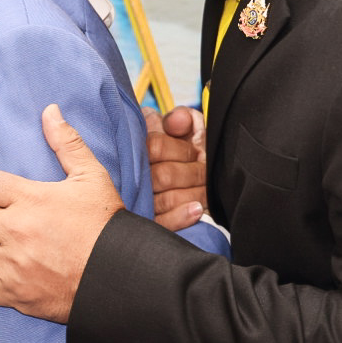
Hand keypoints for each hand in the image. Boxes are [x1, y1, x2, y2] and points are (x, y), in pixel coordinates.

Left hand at [0, 104, 123, 322]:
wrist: (120, 276)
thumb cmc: (105, 224)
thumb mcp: (92, 176)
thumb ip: (67, 142)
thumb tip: (49, 111)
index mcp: (30, 199)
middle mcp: (15, 231)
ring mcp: (13, 265)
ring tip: (1, 247)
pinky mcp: (16, 294)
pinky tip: (2, 273)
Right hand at [144, 105, 206, 231]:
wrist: (187, 175)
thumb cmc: (185, 150)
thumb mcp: (187, 129)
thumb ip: (184, 119)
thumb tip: (177, 121)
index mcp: (141, 143)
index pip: (155, 146)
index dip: (180, 150)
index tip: (196, 152)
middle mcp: (135, 171)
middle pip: (162, 176)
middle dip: (190, 174)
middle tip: (204, 172)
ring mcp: (138, 198)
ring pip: (164, 200)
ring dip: (191, 194)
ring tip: (205, 191)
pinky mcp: (147, 221)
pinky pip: (161, 223)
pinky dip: (180, 217)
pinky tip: (196, 210)